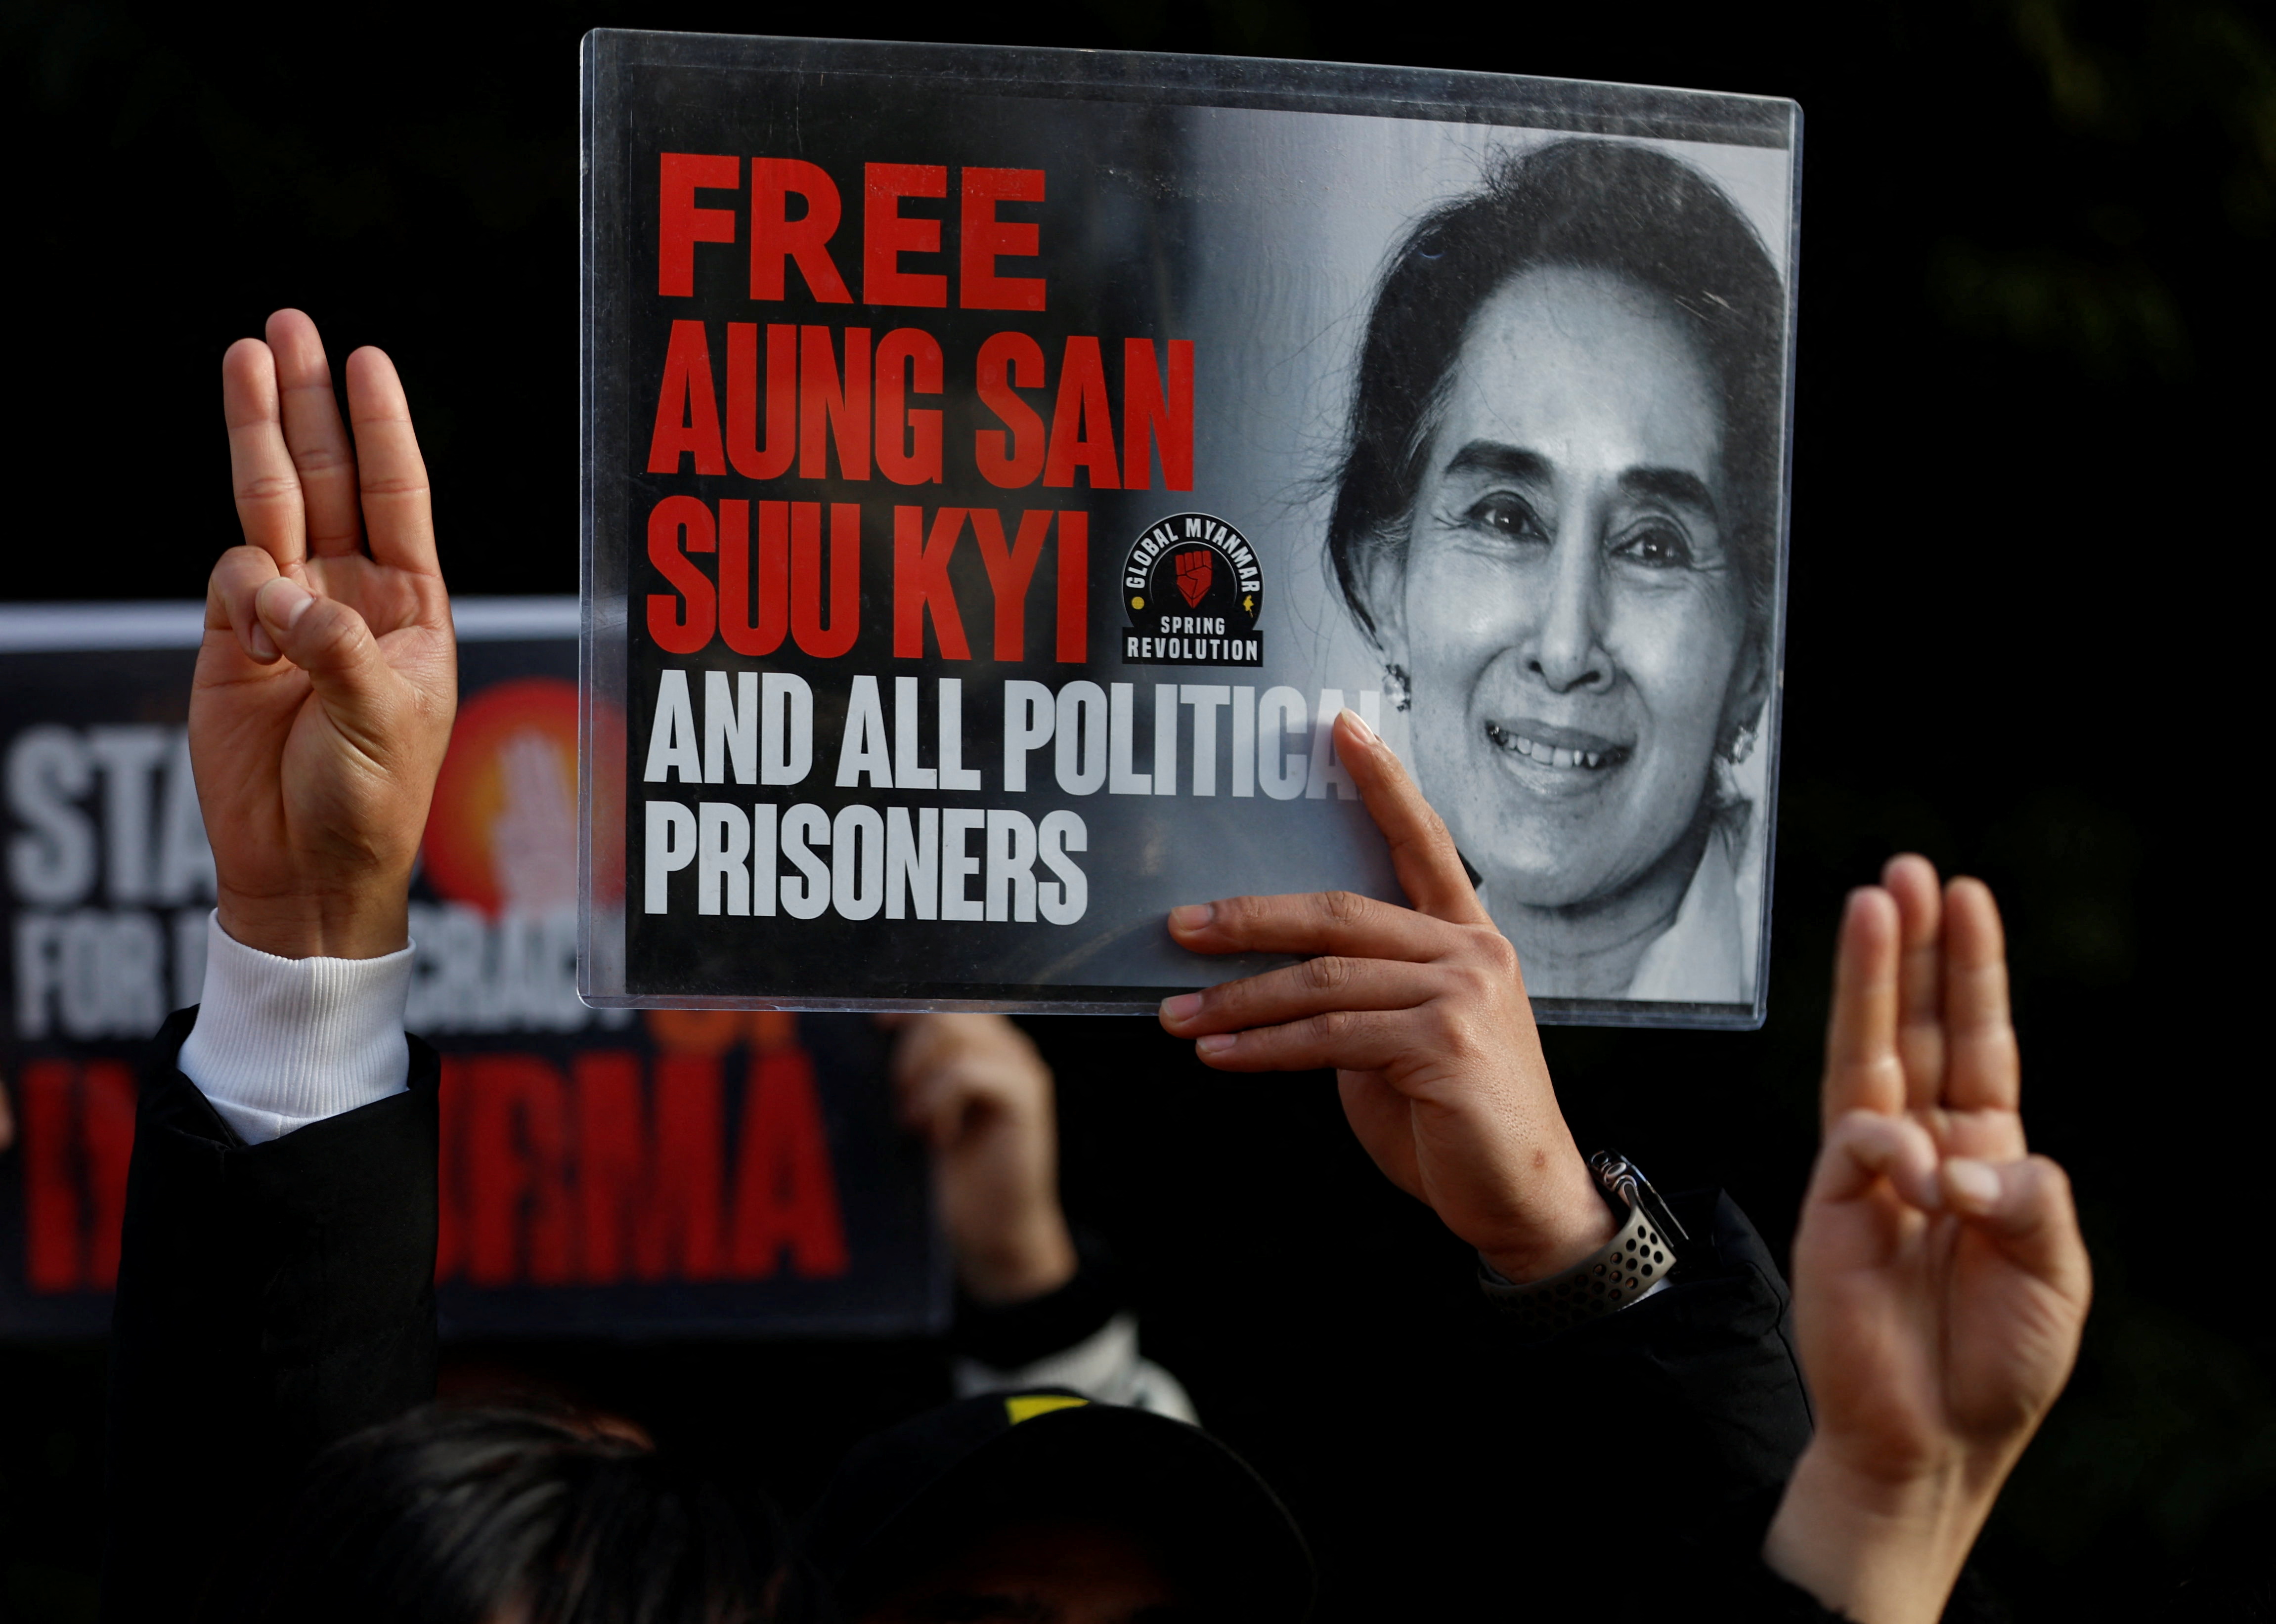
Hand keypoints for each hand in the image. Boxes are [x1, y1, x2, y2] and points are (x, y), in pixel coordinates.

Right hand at [198, 310, 455, 959]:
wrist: (307, 866)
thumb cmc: (369, 801)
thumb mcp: (381, 719)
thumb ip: (338, 647)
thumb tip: (285, 593)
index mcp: (412, 607)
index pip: (398, 495)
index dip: (382, 429)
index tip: (370, 361)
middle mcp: (351, 595)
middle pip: (328, 477)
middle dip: (310, 404)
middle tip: (292, 325)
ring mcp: (288, 612)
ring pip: (269, 502)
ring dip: (257, 431)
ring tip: (247, 353)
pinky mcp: (230, 640)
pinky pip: (231, 579)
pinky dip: (240, 589)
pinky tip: (257, 630)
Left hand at [889, 1014, 1076, 1303]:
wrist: (992, 1231)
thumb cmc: (953, 1177)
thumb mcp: (920, 1115)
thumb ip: (907, 1076)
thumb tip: (861, 1046)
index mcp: (981, 1045)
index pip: (941, 1001)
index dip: (905, 1007)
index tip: (874, 1029)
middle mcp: (1004, 1047)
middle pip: (944, 1009)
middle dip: (906, 1048)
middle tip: (897, 1097)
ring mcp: (1019, 1068)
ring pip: (955, 1033)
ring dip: (919, 1075)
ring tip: (913, 1119)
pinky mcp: (1026, 1095)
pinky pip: (969, 1071)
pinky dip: (940, 1099)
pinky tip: (937, 1133)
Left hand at [1157, 709, 1613, 1282]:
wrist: (1520, 1193)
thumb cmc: (1456, 1118)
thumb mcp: (1405, 1038)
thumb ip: (1363, 996)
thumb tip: (1279, 982)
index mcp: (1467, 936)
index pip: (1421, 841)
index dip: (1382, 782)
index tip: (1343, 729)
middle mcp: (1470, 952)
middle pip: (1340, 911)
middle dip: (1250, 916)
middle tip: (1180, 925)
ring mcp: (1460, 994)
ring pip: (1323, 978)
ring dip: (1236, 998)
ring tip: (1177, 1014)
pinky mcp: (1441, 1043)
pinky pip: (1327, 1035)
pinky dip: (1262, 1046)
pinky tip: (1220, 1052)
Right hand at [1765, 858, 2090, 1623]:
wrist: (1928, 1438)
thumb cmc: (1996, 1364)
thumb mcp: (2055, 1276)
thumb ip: (2031, 1201)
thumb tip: (1966, 1156)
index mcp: (1986, 1155)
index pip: (1975, 1042)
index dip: (1970, 972)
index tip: (1966, 897)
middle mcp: (1926, 1146)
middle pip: (1913, 1027)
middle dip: (1911, 947)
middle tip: (1907, 872)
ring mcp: (1872, 1170)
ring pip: (1868, 1052)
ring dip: (1872, 977)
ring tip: (1876, 904)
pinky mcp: (1833, 1201)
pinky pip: (1858, 1141)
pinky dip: (1890, 1147)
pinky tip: (1913, 1170)